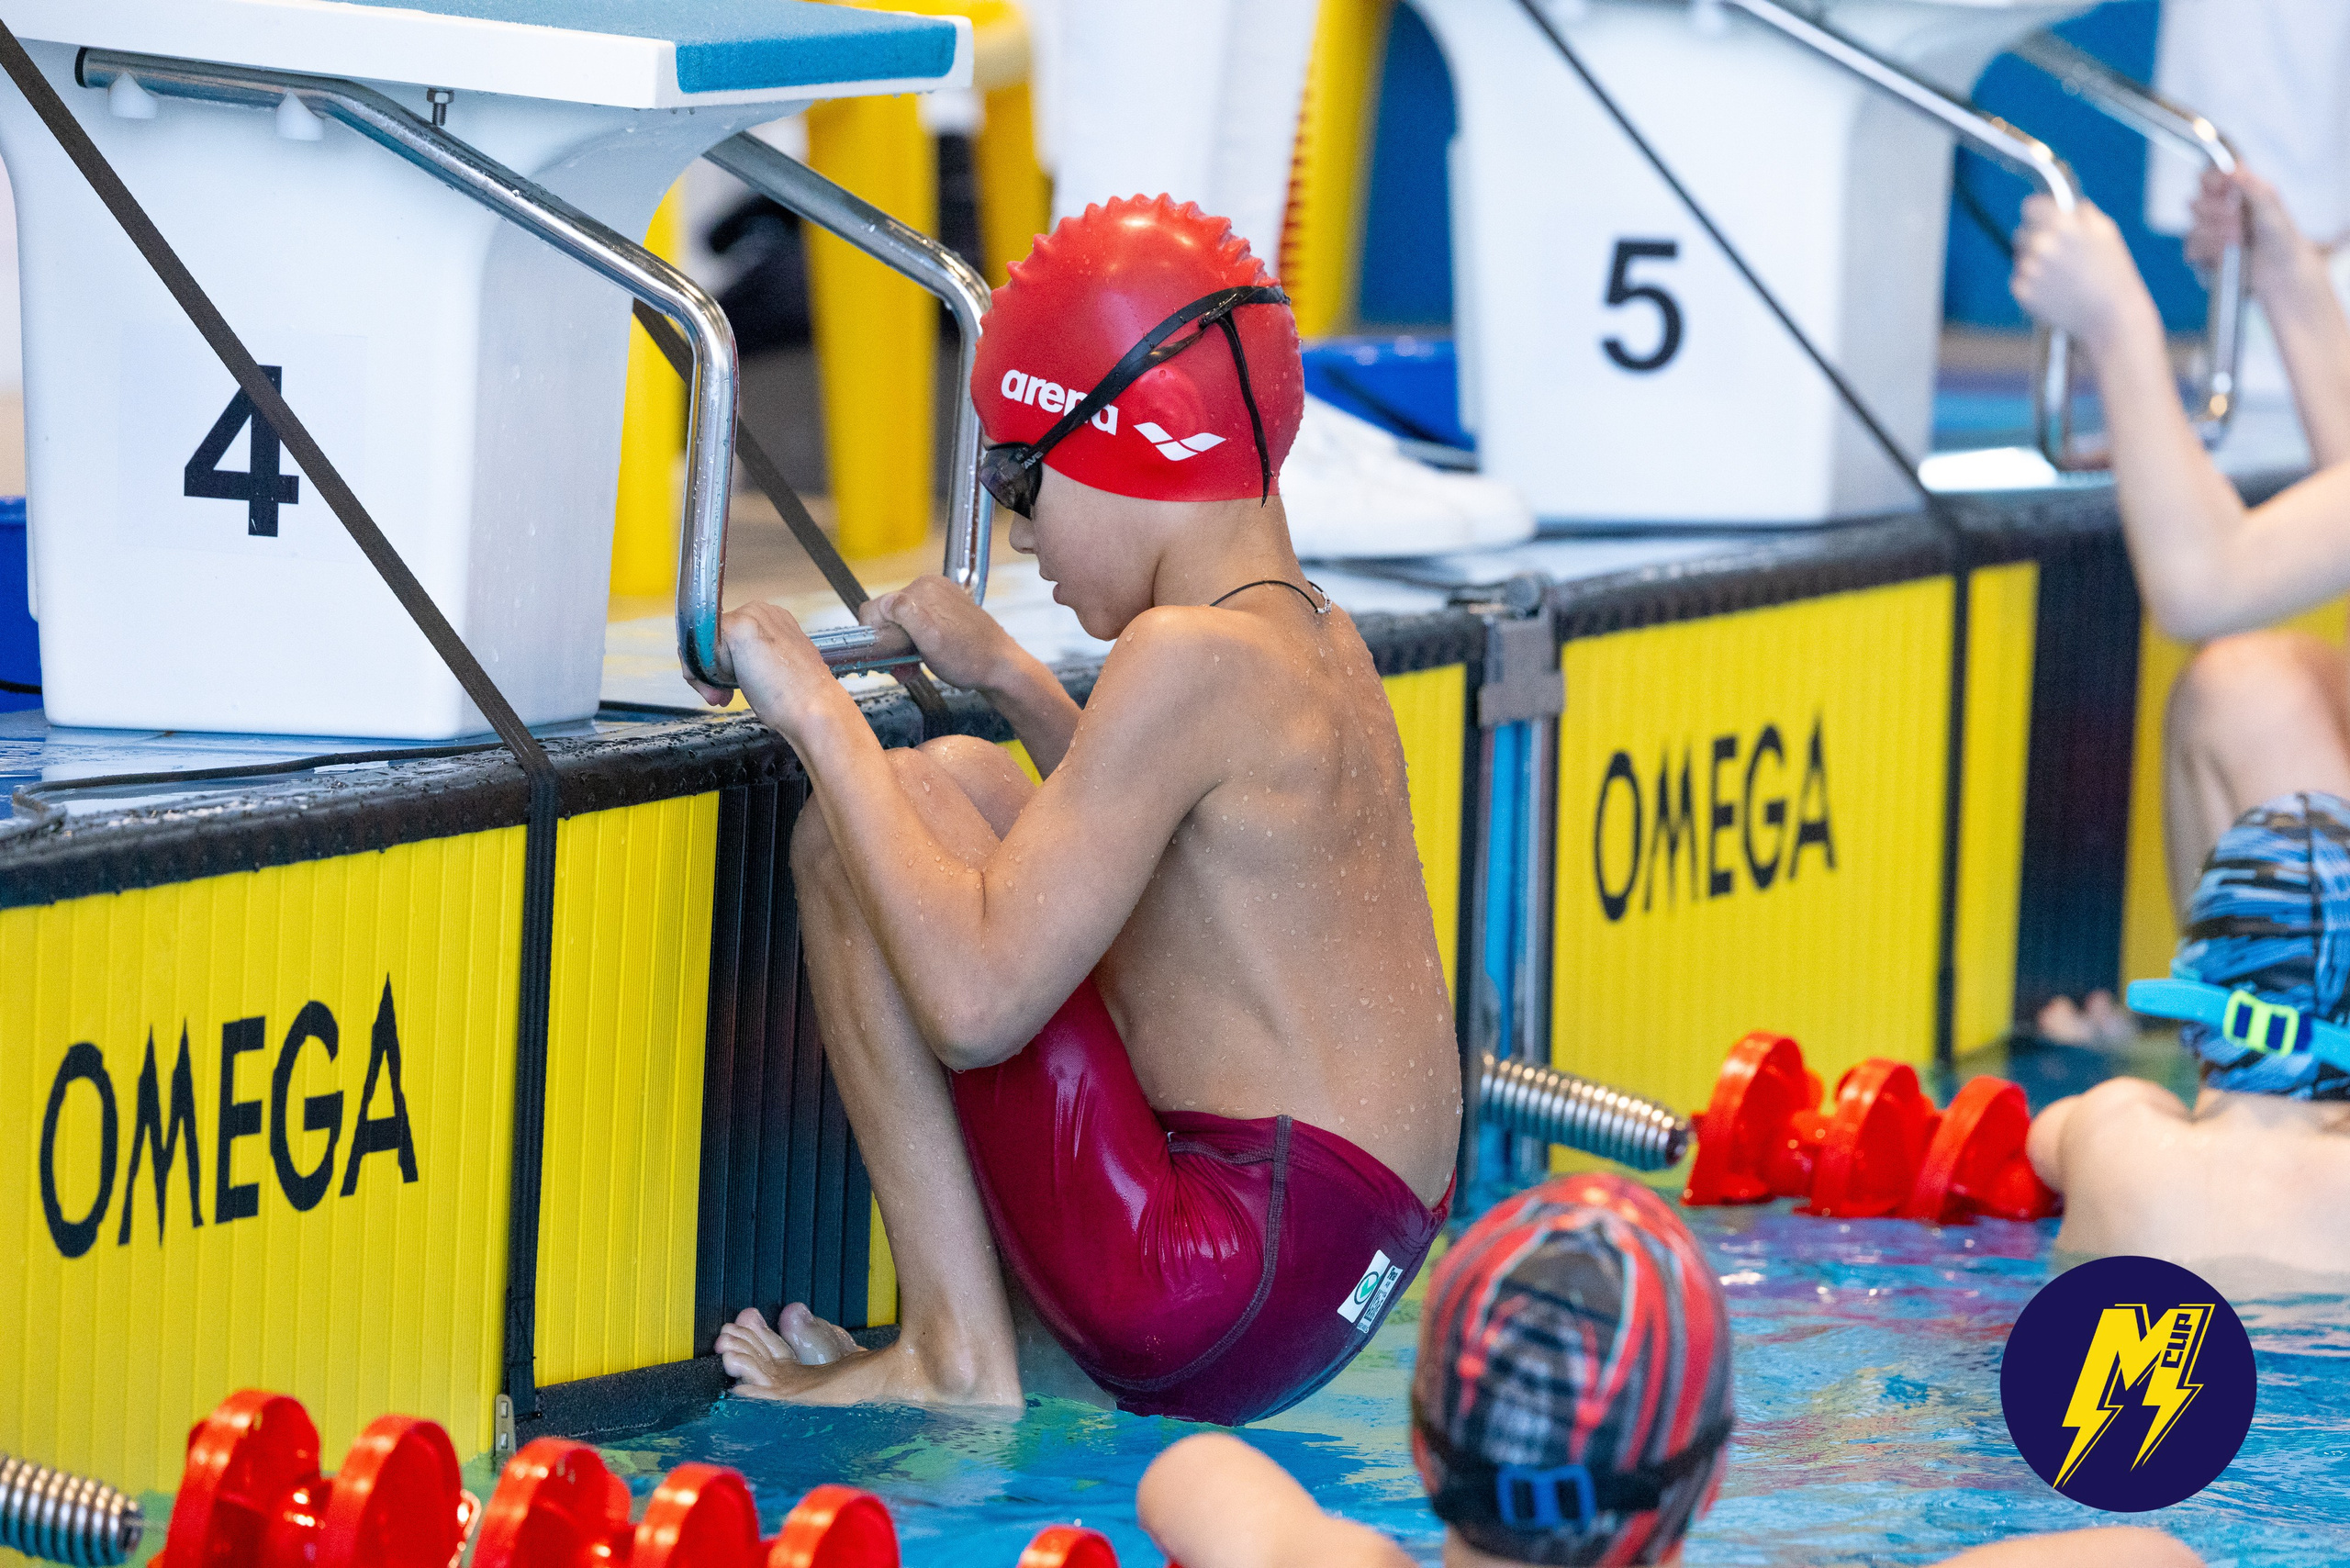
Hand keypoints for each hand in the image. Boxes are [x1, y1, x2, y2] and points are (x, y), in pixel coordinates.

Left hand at [689, 601, 843, 740]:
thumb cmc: (799, 699)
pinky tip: (725, 688)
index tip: (726, 692)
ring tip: (725, 695)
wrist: (814, 708)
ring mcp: (750, 615)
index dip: (721, 667)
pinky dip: (702, 674)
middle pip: (710, 637)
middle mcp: (762, 612)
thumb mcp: (772, 671)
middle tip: (722, 697)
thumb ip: (749, 661)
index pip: (725, 638)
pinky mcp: (737, 626)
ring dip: (706, 675)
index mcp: (774, 621)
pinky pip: (698, 648)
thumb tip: (722, 667)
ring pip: (702, 643)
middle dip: (709, 672)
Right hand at [862, 575, 1017, 691]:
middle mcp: (928, 588)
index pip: (876, 607)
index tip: (886, 655)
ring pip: (898, 622)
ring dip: (900, 647)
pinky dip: (913, 642)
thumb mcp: (932, 641)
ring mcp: (936, 598)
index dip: (875, 636)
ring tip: (913, 664)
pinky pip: (914, 624)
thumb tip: (886, 602)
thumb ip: (907, 617)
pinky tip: (923, 656)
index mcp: (922, 589)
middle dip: (889, 645)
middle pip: (886, 616)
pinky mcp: (942, 610)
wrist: (1000, 668)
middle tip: (902, 667)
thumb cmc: (972, 660)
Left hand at [2011, 195, 2160, 354]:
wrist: (2111, 316)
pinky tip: (2054, 291)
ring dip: (2034, 263)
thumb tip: (2067, 204)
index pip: (2029, 207)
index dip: (2037, 213)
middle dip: (2035, 239)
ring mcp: (2029, 269)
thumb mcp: (2106, 232)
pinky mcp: (2022, 291)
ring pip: (2020, 258)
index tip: (2040, 219)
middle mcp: (2042, 244)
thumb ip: (2082, 213)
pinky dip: (2031, 284)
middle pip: (2021, 233)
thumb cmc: (2113, 272)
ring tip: (2061, 277)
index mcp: (2063, 224)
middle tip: (2055, 254)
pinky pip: (2019, 279)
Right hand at [2188, 166, 2322, 304]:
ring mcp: (2209, 235)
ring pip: (2193, 228)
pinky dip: (2210, 250)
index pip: (2207, 179)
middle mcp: (2218, 212)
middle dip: (2215, 212)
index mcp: (2233, 194)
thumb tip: (2232, 169)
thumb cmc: (2282, 236)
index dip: (2211, 182)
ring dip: (2215, 234)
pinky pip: (2192, 250)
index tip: (2224, 188)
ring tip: (2238, 238)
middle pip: (2195, 203)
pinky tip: (2227, 252)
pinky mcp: (2204, 256)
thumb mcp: (2272, 205)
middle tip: (2236, 217)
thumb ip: (2252, 186)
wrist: (2283, 270)